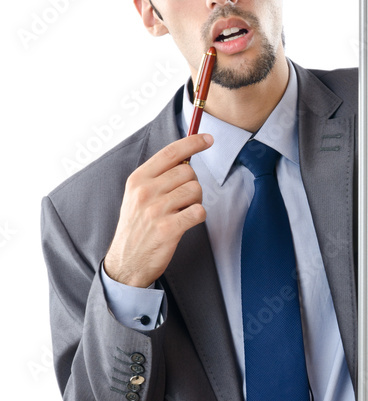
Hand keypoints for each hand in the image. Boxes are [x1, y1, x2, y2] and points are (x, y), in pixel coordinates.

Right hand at [104, 133, 212, 287]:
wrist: (126, 261)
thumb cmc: (137, 227)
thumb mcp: (137, 196)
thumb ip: (157, 176)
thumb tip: (186, 158)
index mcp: (138, 179)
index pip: (170, 152)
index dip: (193, 143)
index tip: (208, 139)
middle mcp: (145, 192)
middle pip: (188, 172)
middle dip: (192, 183)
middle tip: (183, 199)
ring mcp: (156, 210)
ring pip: (195, 190)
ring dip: (195, 201)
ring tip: (182, 211)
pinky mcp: (168, 228)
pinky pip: (199, 211)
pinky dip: (198, 216)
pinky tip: (186, 221)